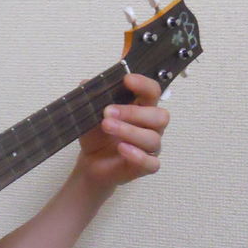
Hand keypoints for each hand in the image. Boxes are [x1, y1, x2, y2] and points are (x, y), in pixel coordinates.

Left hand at [74, 72, 169, 189]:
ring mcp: (150, 148)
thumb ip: (93, 97)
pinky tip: (121, 148)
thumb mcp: (91, 114)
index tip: (127, 80)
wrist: (91, 162)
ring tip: (107, 126)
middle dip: (134, 112)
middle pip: (159, 116)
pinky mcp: (146, 167)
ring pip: (153, 138)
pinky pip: (151, 163)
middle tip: (108, 111)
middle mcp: (151, 127)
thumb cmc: (98, 135)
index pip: (153, 92)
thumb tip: (87, 82)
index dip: (143, 85)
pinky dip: (138, 155)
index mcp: (142, 108)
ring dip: (129, 131)